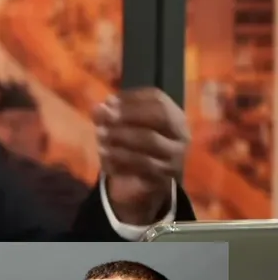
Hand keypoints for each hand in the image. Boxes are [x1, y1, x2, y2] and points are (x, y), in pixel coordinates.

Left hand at [93, 88, 188, 224]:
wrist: (147, 179)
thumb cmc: (136, 143)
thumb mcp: (125, 125)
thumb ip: (113, 113)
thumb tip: (99, 108)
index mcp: (174, 116)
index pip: (158, 100)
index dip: (132, 99)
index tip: (108, 101)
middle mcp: (180, 135)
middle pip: (160, 118)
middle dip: (129, 116)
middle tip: (105, 118)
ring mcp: (175, 157)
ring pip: (151, 141)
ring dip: (121, 138)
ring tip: (100, 137)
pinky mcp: (164, 176)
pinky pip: (142, 166)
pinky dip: (120, 159)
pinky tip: (104, 156)